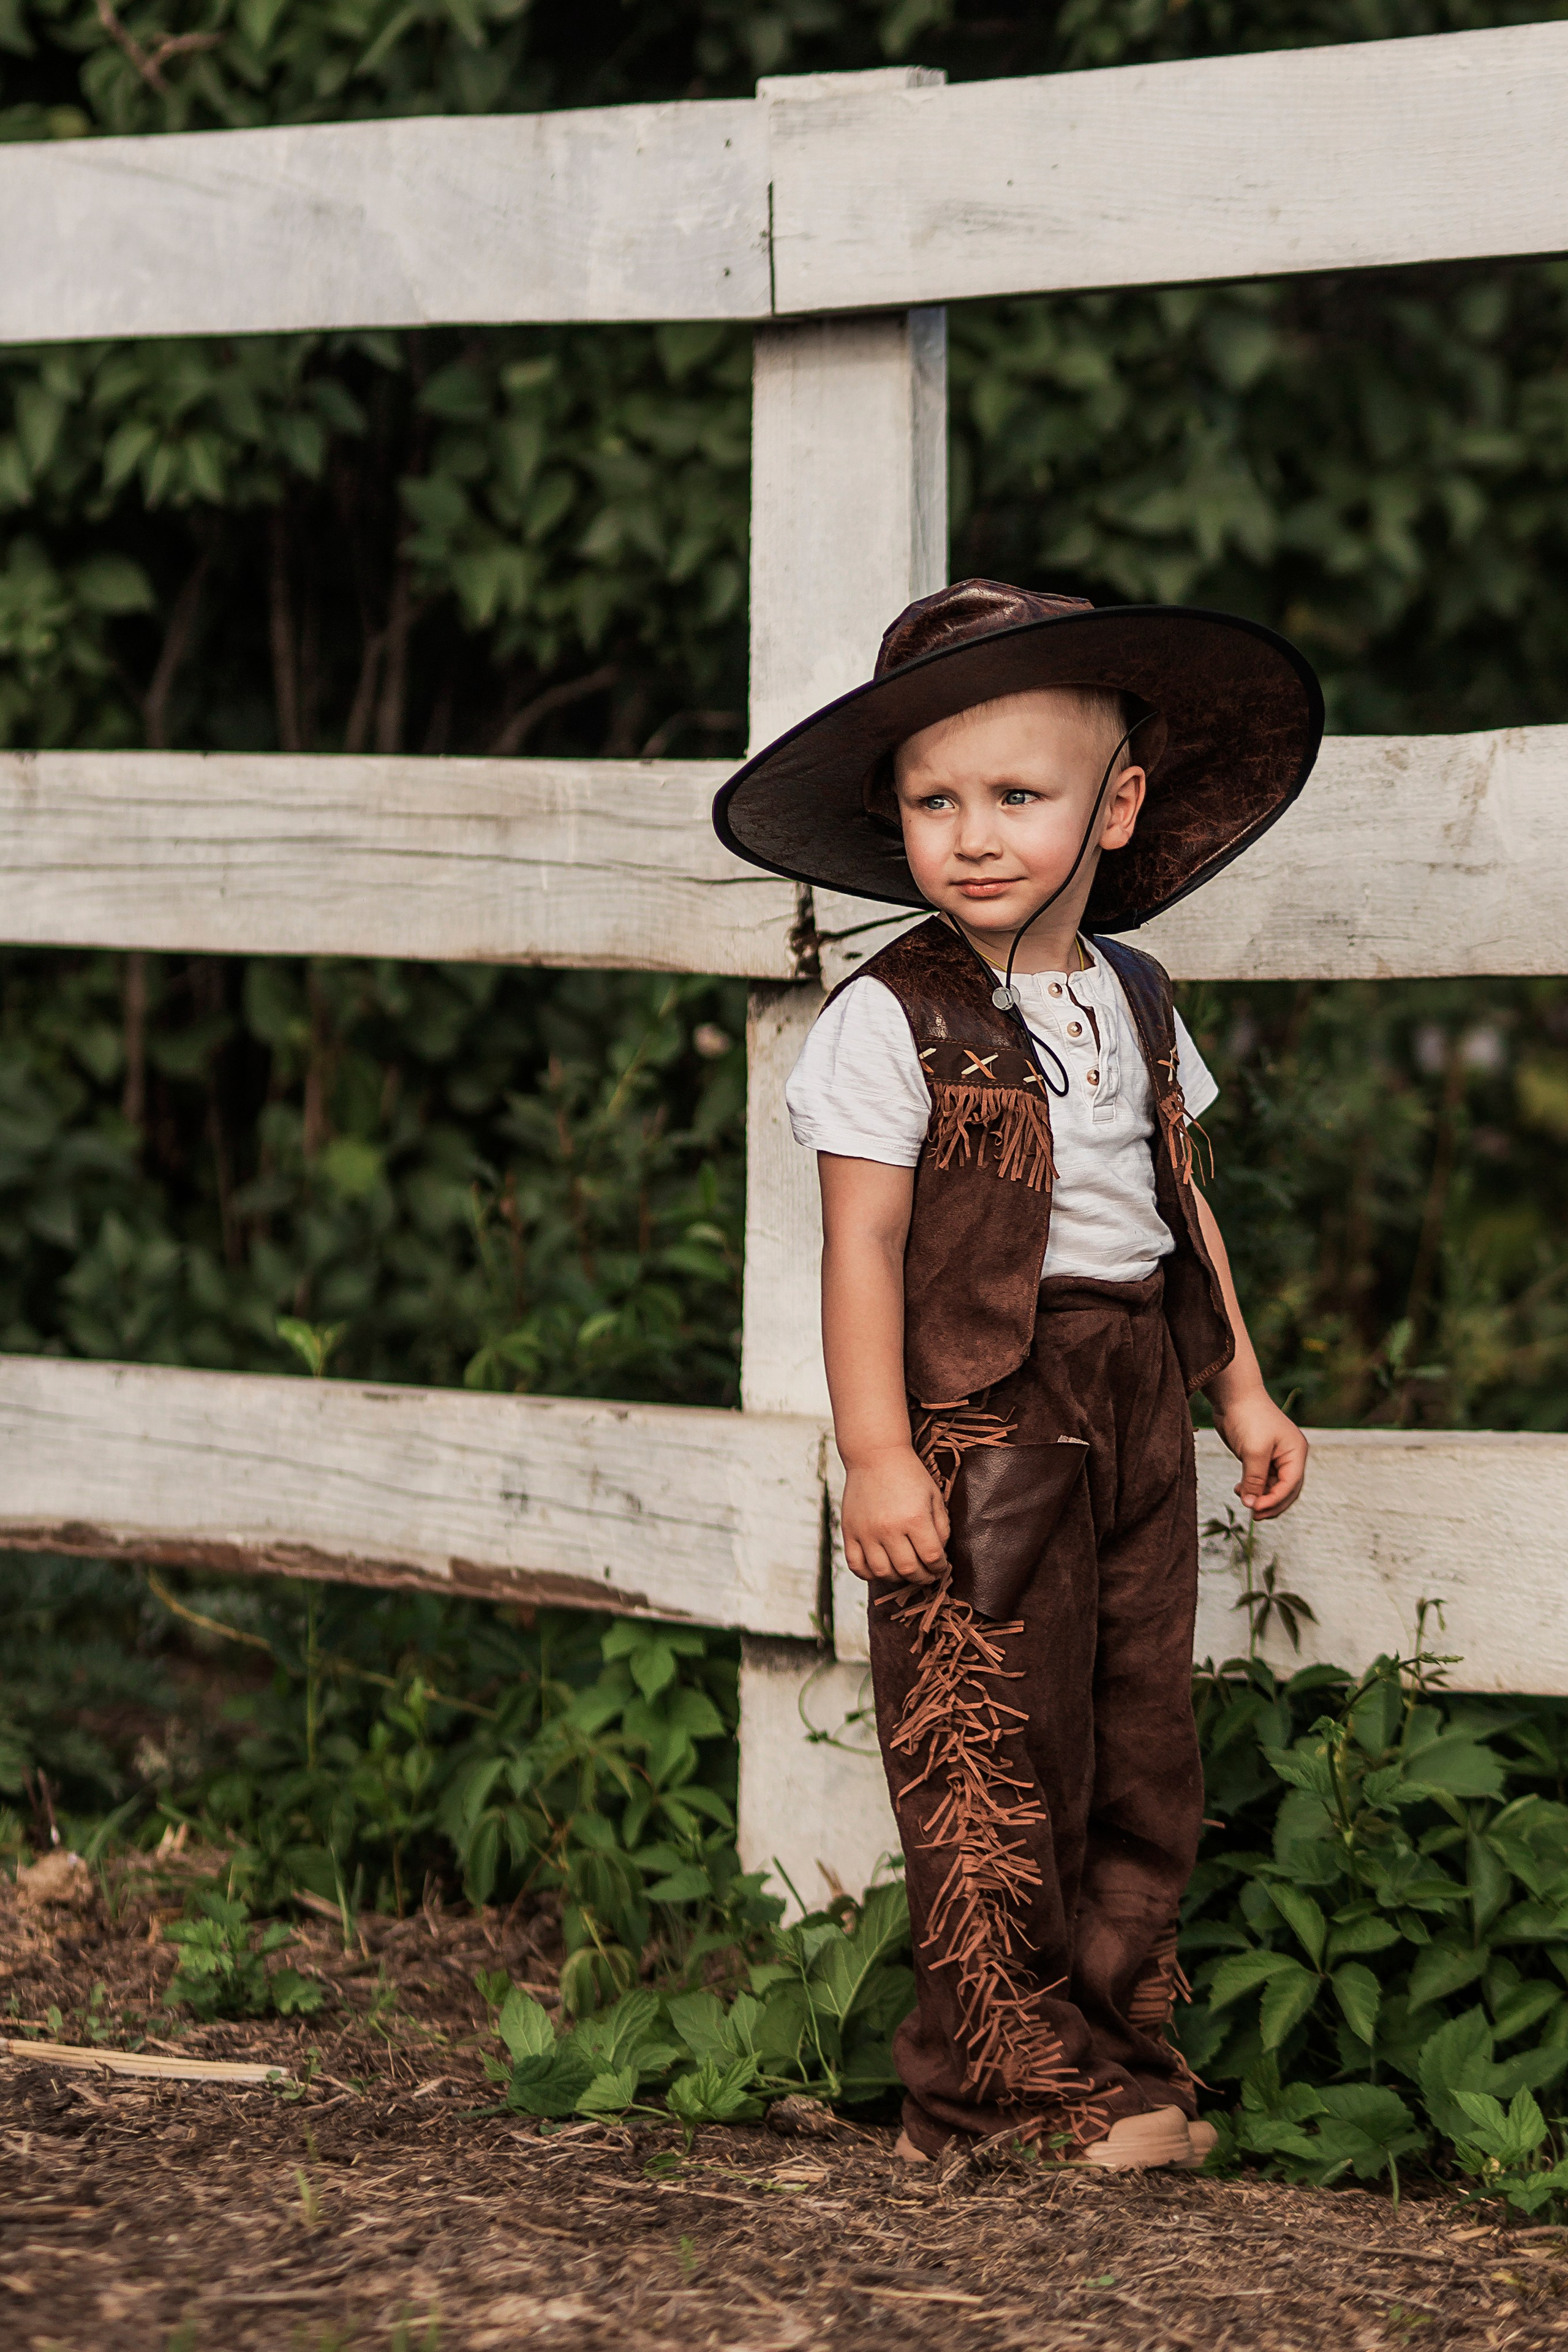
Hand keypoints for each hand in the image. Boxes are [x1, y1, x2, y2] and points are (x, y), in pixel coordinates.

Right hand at [840, 1447, 949, 1584]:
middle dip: (922, 1576)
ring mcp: (866, 1531)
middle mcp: (889, 1528)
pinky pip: (856, 1565)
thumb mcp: (933, 1496)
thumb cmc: (909, 1474)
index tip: (940, 1567)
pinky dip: (869, 1574)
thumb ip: (941, 1527)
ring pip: (882, 1573)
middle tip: (926, 1573)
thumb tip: (938, 1555)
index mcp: (914, 1518)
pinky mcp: (849, 1531)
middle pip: (908, 1570)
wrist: (875, 1455)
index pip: (932, 1557)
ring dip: (897, 1578)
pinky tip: (880, 1568)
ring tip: (904, 1571)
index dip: (940, 1567)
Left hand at [1210, 1388, 1307, 1520]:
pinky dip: (1252, 1488)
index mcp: (1296, 1452)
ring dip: (1259, 1497)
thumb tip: (1251, 1505)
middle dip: (1271, 1504)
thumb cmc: (1248, 1418)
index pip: (1291, 1485)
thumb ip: (1254, 1479)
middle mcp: (1289, 1456)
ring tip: (1243, 1501)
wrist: (1233, 1395)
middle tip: (1253, 1516)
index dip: (1275, 1500)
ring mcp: (1274, 1457)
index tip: (1255, 1509)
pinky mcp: (1259, 1457)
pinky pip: (1260, 1480)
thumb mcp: (1253, 1451)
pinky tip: (1238, 1491)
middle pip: (1286, 1490)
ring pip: (1272, 1487)